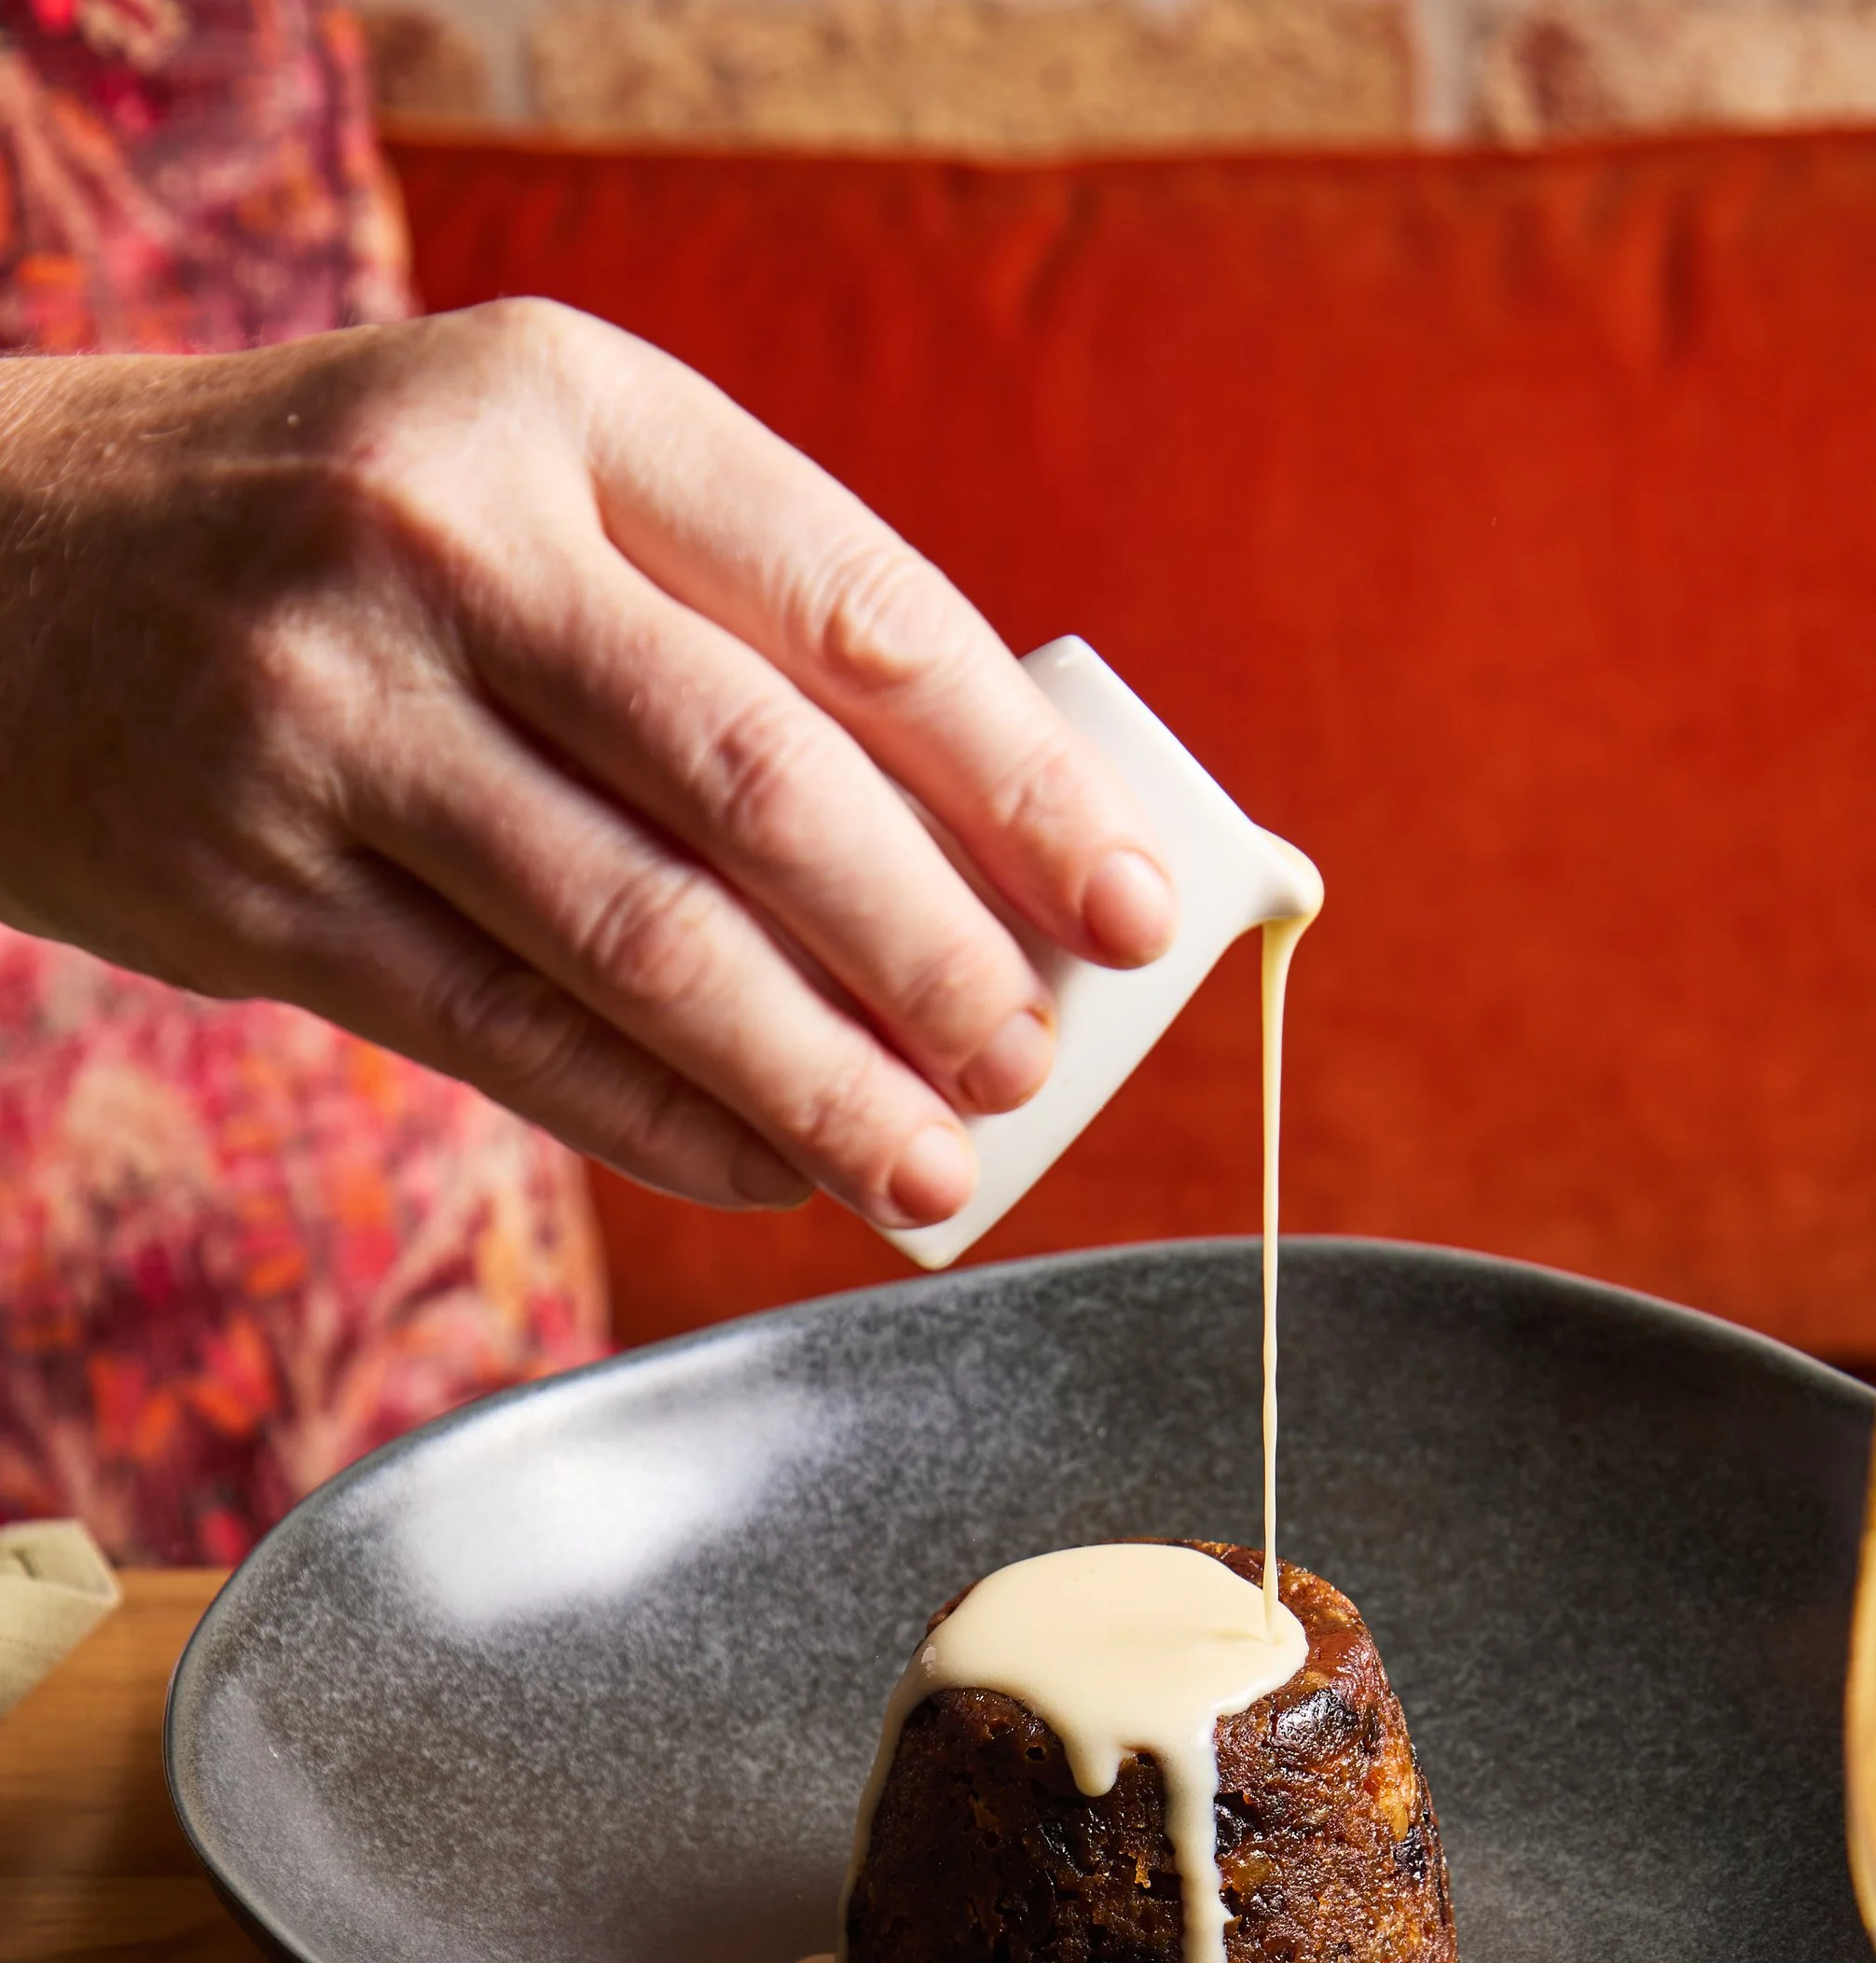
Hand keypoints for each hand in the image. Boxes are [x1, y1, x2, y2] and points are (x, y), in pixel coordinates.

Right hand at [0, 301, 1177, 1228]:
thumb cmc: (325, 533)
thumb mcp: (515, 469)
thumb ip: (712, 613)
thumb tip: (972, 846)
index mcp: (560, 401)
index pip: (850, 604)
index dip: (1018, 778)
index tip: (1131, 903)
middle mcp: (447, 537)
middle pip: (763, 784)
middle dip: (935, 951)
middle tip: (1036, 1061)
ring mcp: (339, 716)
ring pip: (643, 938)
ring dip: (816, 1077)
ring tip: (932, 1167)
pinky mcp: (264, 886)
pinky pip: (516, 1039)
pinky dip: (665, 1122)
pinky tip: (766, 1167)